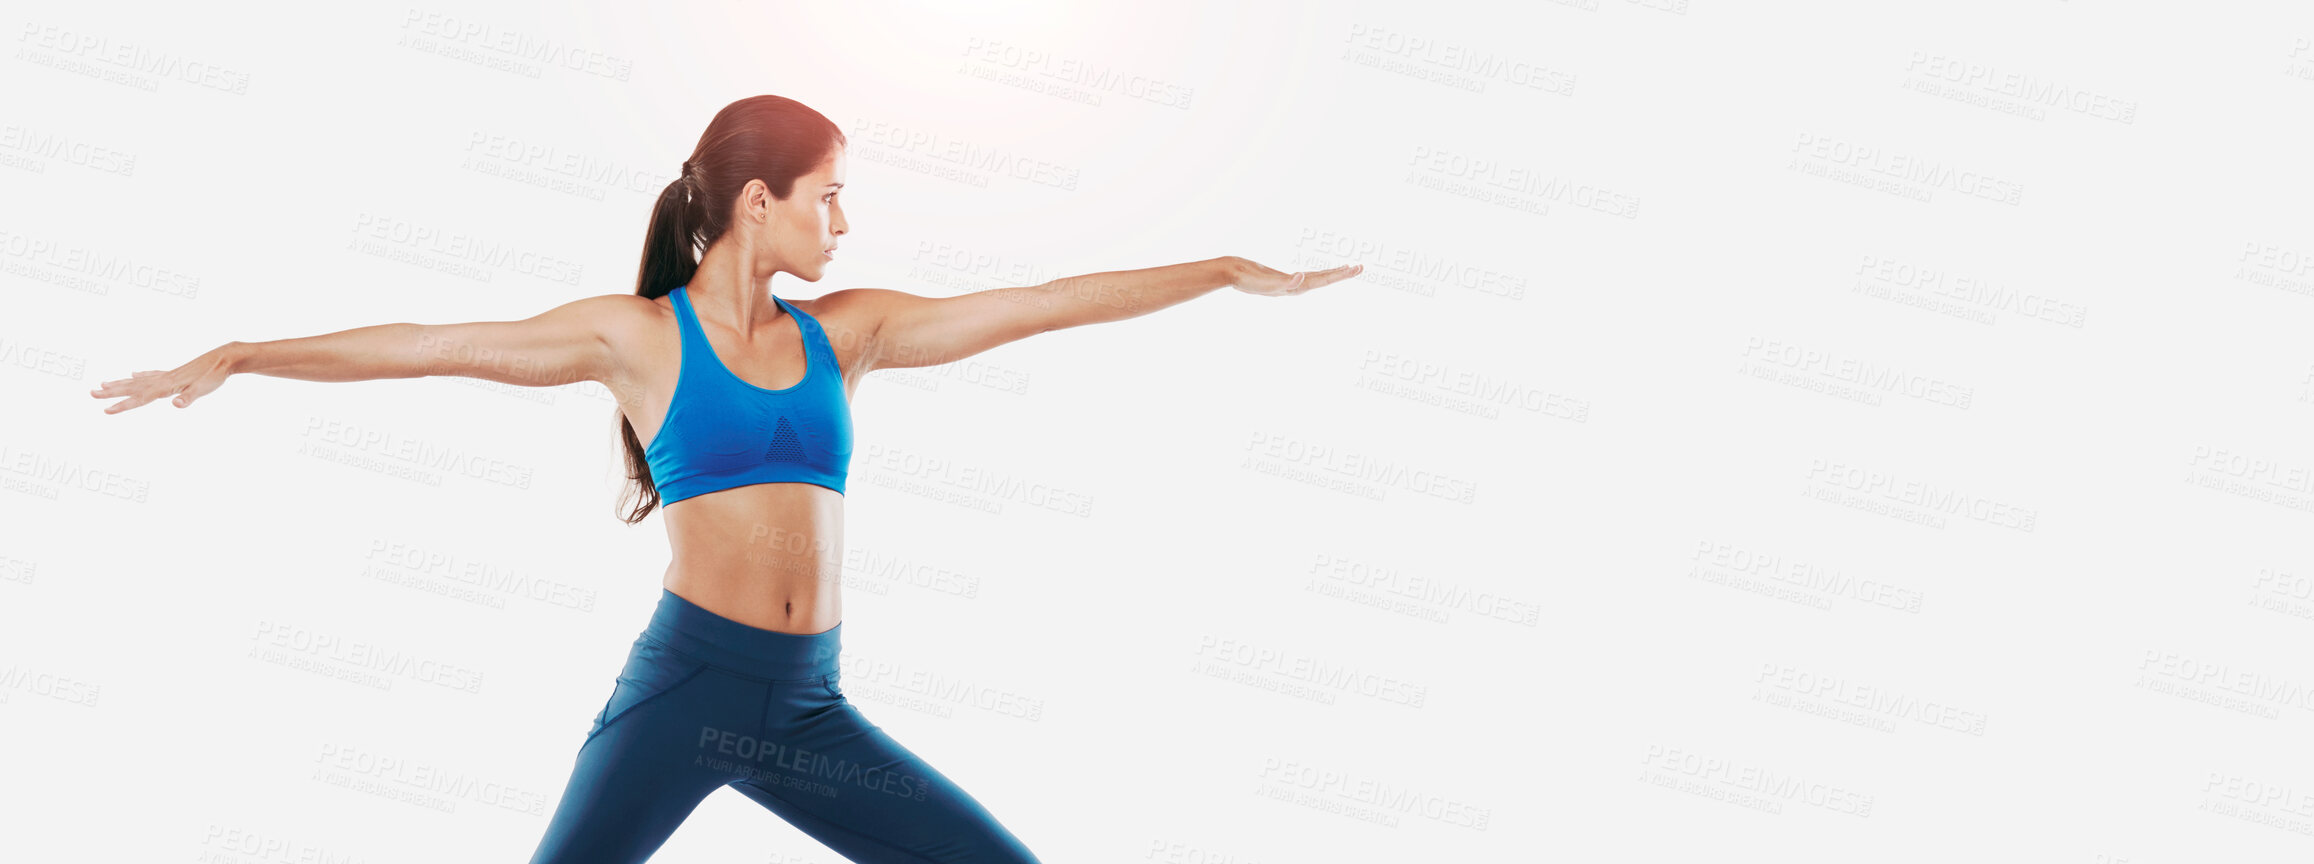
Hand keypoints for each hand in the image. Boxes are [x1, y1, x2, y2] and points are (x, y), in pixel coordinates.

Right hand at [90, 343, 240, 413]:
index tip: (105, 411)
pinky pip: (151, 375)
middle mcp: (163, 379)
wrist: (226, 358)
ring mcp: (168, 375)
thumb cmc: (215, 375)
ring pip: (138, 380)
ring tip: (102, 384)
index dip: (123, 405)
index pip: (140, 398)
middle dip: (112, 392)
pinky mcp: (175, 373)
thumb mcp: (204, 389)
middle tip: (90, 394)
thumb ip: (189, 398)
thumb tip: (176, 405)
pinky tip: (134, 374)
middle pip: (132, 387)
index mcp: (167, 385)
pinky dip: (140, 376)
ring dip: (120, 383)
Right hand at [1228, 257, 1363, 296]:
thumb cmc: (1246, 278)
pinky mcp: (1282, 278)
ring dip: (1331, 274)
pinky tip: (1317, 274)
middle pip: (1323, 280)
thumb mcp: (1266, 281)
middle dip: (1342, 274)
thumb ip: (1284, 282)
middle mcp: (1294, 286)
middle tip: (1360, 267)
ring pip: (1316, 278)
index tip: (1356, 268)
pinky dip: (1316, 274)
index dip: (1339, 274)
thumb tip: (1302, 277)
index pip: (1323, 280)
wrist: (1230, 274)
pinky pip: (1304, 276)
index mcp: (1295, 287)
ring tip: (1345, 269)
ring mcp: (1288, 283)